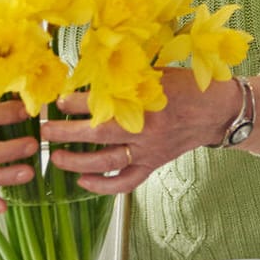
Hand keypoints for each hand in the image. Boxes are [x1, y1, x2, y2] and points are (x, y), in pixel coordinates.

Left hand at [40, 68, 239, 193]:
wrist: (216, 110)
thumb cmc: (184, 87)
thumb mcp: (154, 73)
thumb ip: (125, 76)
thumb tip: (88, 75)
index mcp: (144, 101)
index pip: (100, 103)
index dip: (74, 102)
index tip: (56, 100)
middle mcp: (144, 129)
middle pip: (97, 135)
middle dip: (66, 133)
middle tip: (44, 131)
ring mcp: (149, 151)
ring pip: (106, 162)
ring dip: (77, 162)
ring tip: (56, 157)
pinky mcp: (153, 165)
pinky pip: (125, 182)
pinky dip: (102, 186)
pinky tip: (82, 182)